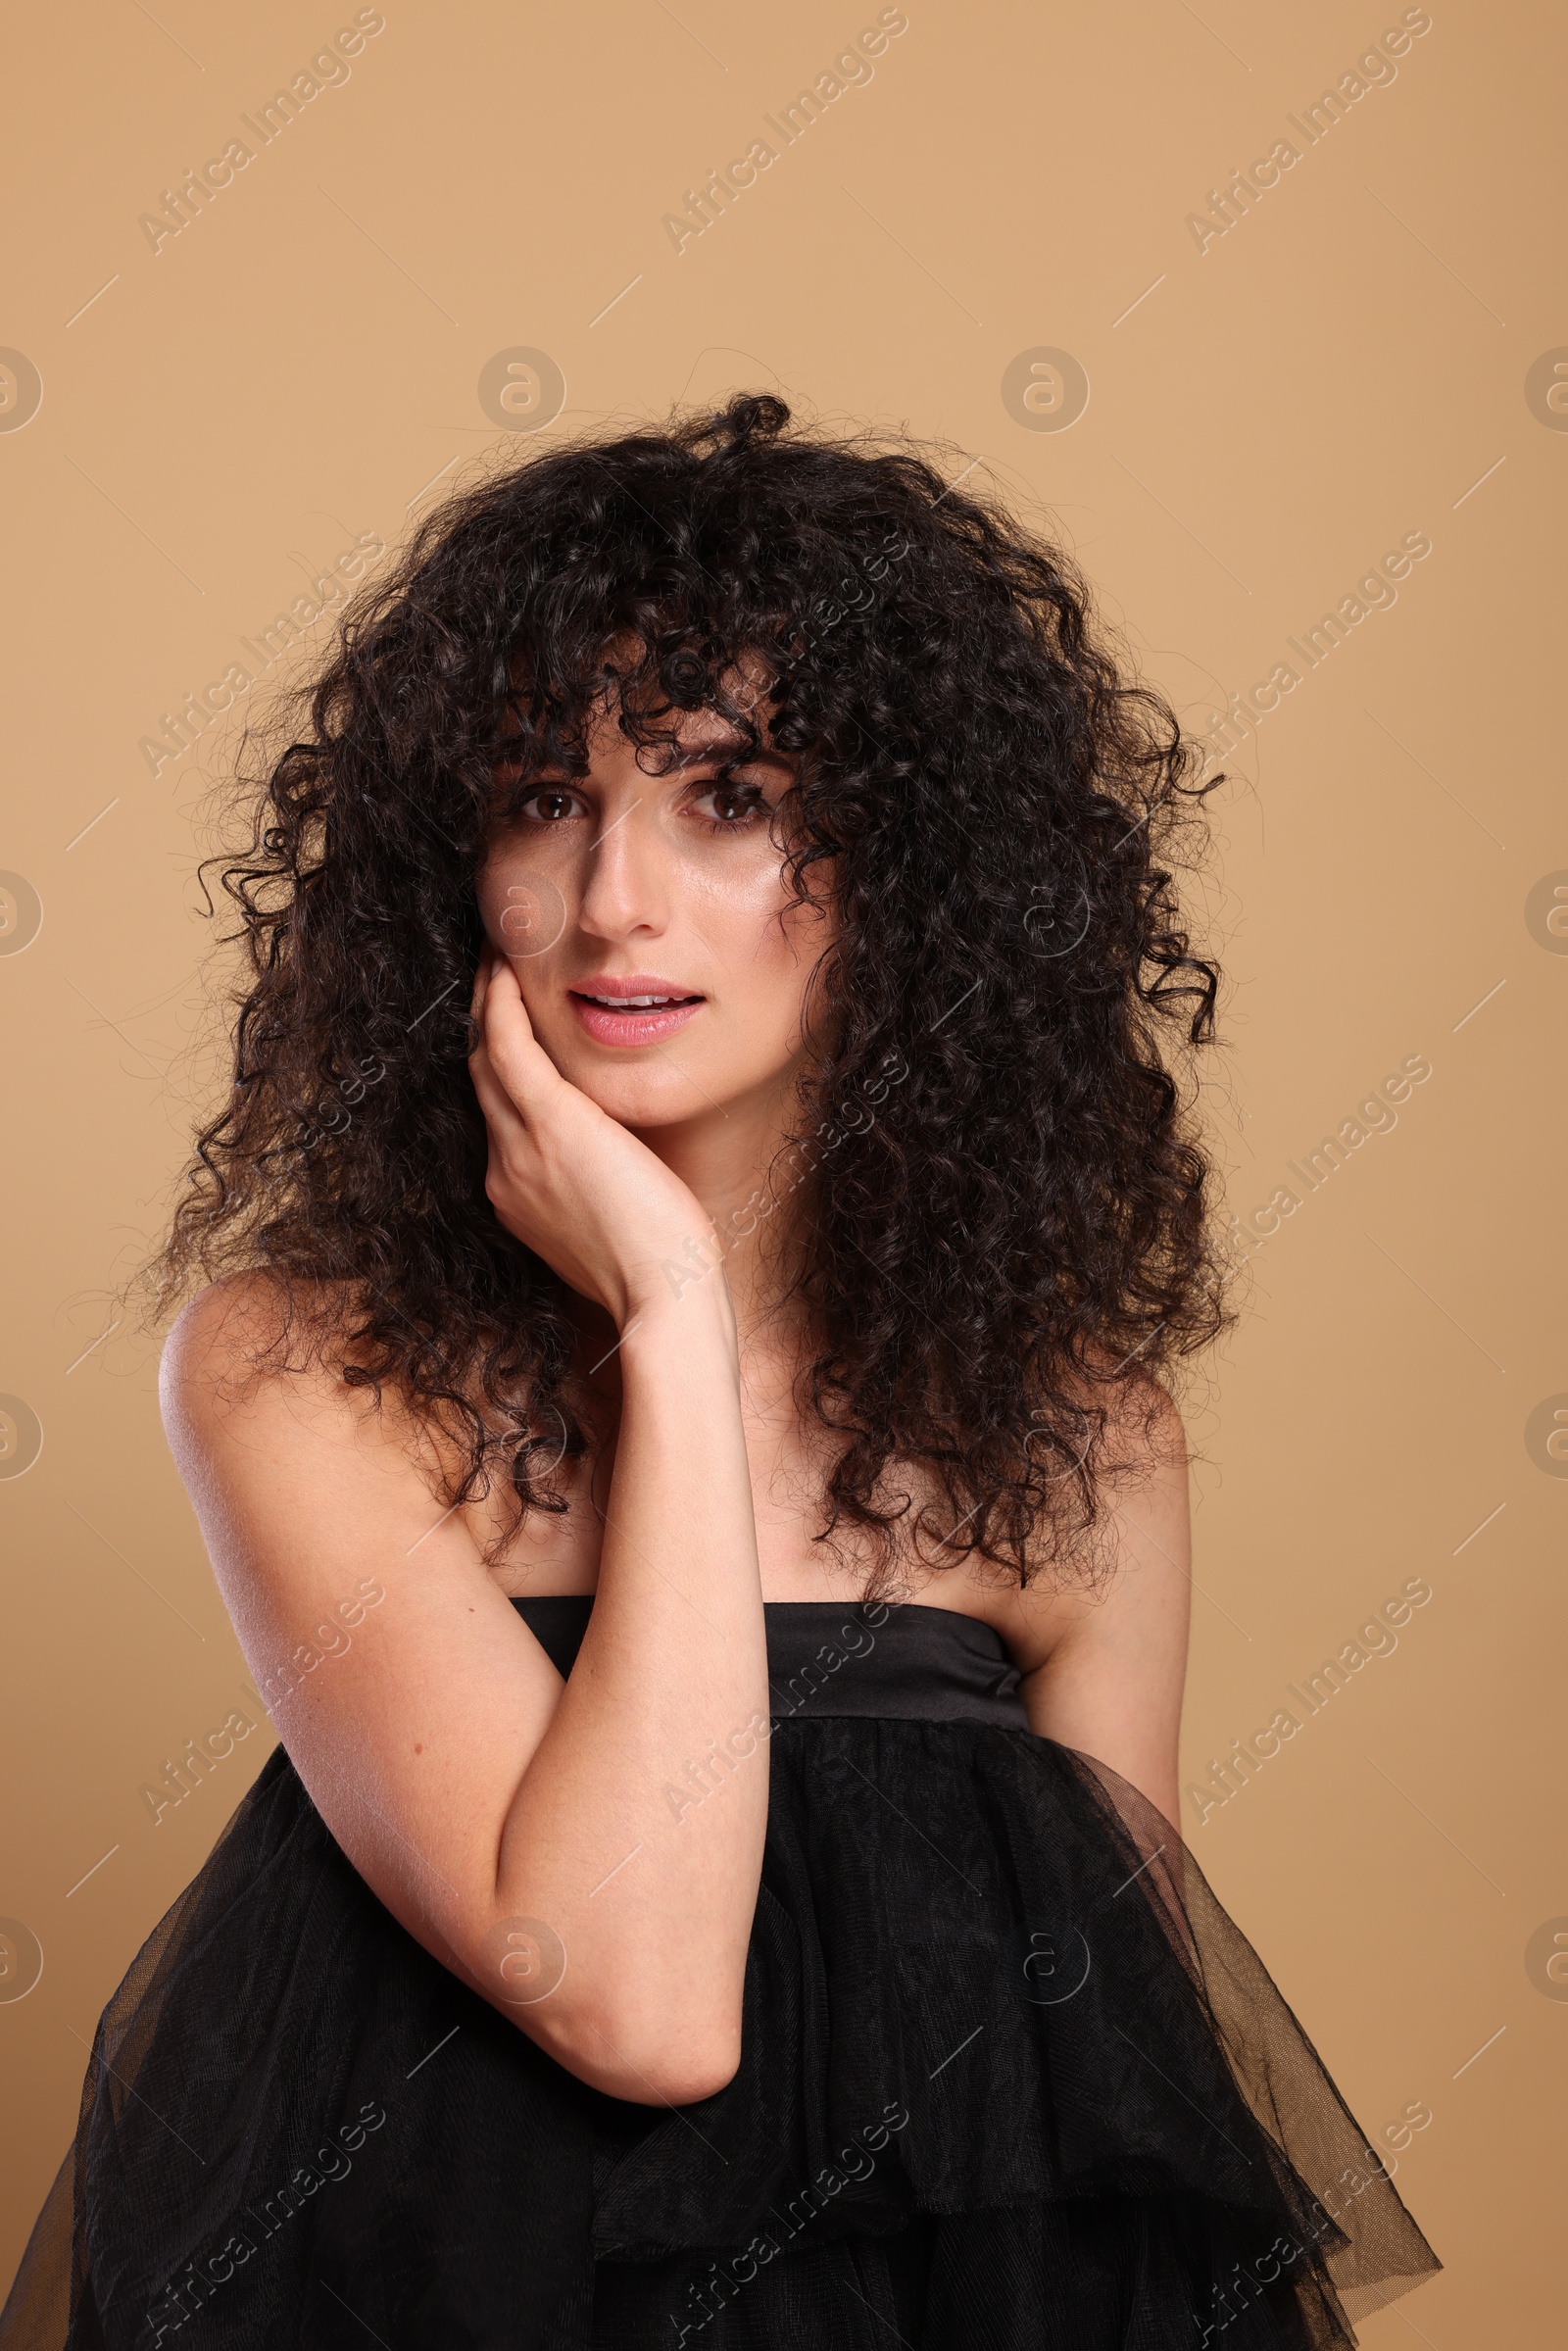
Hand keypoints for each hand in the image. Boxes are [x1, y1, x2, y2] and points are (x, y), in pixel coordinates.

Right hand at [468, 953, 720, 1328]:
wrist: (662, 1294)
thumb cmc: (657, 1268)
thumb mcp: (610, 1224)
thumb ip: (594, 1189)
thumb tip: (610, 1163)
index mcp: (517, 1195)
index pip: (498, 1113)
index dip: (497, 1064)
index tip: (507, 1027)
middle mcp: (505, 1168)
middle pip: (481, 1078)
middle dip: (481, 1024)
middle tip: (492, 973)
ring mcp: (520, 1147)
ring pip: (485, 1056)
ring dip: (484, 1002)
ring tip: (495, 957)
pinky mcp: (551, 1123)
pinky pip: (508, 1047)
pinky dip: (501, 1006)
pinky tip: (506, 971)